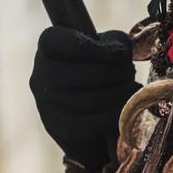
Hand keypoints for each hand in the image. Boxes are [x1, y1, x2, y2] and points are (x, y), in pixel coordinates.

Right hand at [29, 26, 136, 172]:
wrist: (87, 103)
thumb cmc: (99, 63)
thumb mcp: (107, 43)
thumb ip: (115, 42)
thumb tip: (120, 53)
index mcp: (49, 43)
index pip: (64, 44)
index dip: (95, 50)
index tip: (119, 54)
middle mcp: (40, 74)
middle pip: (87, 74)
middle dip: (119, 73)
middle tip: (131, 72)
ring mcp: (47, 105)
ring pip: (92, 101)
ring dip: (121, 94)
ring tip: (132, 88)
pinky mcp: (59, 130)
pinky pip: (93, 124)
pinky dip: (115, 115)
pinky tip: (127, 107)